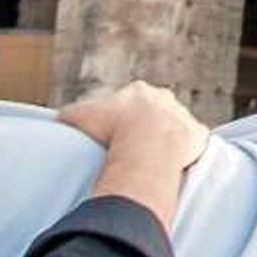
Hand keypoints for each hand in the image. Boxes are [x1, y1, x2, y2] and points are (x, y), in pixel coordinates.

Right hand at [57, 81, 206, 171]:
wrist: (148, 144)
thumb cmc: (112, 128)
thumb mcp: (80, 116)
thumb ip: (69, 115)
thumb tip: (58, 118)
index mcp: (139, 91)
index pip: (130, 100)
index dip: (120, 117)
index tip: (114, 132)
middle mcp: (165, 99)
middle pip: (155, 111)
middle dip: (146, 126)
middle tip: (133, 147)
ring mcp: (183, 116)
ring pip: (175, 127)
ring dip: (166, 140)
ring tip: (152, 160)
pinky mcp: (198, 135)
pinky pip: (193, 143)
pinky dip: (185, 153)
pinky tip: (174, 165)